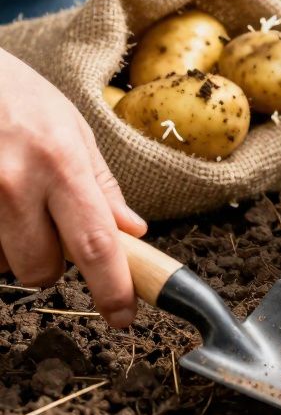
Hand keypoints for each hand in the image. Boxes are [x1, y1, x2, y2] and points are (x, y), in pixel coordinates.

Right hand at [0, 49, 146, 326]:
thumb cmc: (19, 97)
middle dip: (51, 264)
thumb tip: (133, 232)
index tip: (123, 316)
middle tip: (48, 226)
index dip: (113, 288)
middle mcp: (15, 183)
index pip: (96, 244)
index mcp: (61, 164)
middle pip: (41, 269)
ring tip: (11, 203)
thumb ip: (101, 186)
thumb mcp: (73, 130)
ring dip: (11, 249)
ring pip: (0, 264)